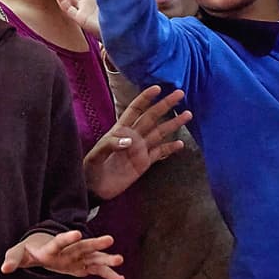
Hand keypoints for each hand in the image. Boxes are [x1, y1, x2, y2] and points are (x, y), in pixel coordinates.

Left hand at [1, 229, 123, 278]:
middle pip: (82, 246)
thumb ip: (13, 259)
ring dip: (106, 259)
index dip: (67, 237)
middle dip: (95, 243)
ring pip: (94, 257)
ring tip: (120, 259)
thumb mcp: (18, 254)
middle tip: (109, 239)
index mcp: (52, 247)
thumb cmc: (29, 250)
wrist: (40, 248)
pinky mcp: (83, 265)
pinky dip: (108, 274)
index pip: (59, 241)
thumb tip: (4, 268)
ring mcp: (77, 256)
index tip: (78, 233)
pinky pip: (97, 270)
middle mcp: (68, 249)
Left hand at [84, 84, 189, 199]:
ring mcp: (140, 149)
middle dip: (165, 105)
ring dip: (173, 123)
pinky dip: (170, 148)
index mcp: (120, 130)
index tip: (158, 88)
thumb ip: (111, 145)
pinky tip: (181, 144)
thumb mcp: (96, 155)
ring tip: (188, 114)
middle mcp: (133, 136)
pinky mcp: (144, 163)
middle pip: (152, 117)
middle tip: (180, 94)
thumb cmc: (91, 169)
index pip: (134, 110)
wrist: (95, 189)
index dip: (145, 98)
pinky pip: (160, 153)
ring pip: (160, 133)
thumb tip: (130, 139)